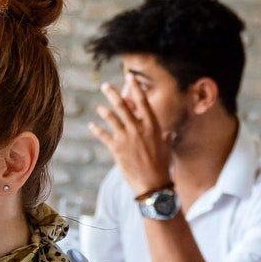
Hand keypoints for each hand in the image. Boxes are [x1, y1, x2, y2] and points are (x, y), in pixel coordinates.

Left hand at [89, 79, 173, 199]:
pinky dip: (97, 130)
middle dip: (113, 94)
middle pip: (123, 106)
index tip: (130, 78)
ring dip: (104, 111)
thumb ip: (165, 137)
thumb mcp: (165, 147)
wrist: (153, 183)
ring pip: (111, 118)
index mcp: (152, 126)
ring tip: (99, 107)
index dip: (135, 88)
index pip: (143, 102)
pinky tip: (92, 125)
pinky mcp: (116, 148)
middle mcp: (138, 128)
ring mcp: (126, 138)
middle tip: (105, 86)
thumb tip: (168, 134)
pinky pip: (103, 136)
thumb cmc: (162, 165)